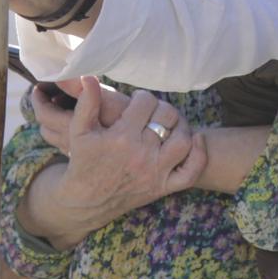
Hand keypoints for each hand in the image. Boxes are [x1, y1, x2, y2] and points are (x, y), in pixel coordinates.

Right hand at [43, 80, 205, 238]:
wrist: (84, 201)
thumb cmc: (83, 161)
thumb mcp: (79, 131)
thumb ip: (87, 102)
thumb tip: (89, 76)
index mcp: (121, 137)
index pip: (146, 103)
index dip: (142, 98)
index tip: (137, 102)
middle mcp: (141, 154)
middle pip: (167, 117)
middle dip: (161, 109)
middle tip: (153, 112)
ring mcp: (154, 172)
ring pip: (182, 140)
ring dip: (180, 126)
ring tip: (169, 123)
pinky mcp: (162, 187)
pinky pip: (190, 172)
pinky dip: (199, 154)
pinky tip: (195, 140)